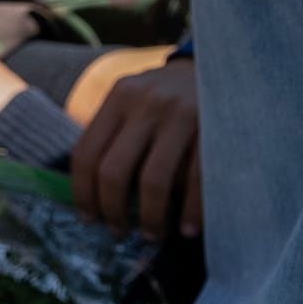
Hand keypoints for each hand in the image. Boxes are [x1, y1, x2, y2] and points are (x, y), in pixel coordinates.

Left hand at [70, 57, 200, 239]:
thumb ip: (116, 134)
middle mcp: (144, 105)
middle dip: (112, 210)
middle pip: (114, 170)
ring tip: (151, 235)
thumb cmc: (168, 97)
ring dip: (150, 217)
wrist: (220, 69)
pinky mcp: (213, 130)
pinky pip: (195, 181)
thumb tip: (94, 192)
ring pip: (152, 180)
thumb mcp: (135, 101)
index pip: (85, 152)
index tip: (89, 219)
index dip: (82, 192)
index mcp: (117, 98)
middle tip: (119, 233)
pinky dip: (190, 211)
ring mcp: (179, 116)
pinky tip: (186, 229)